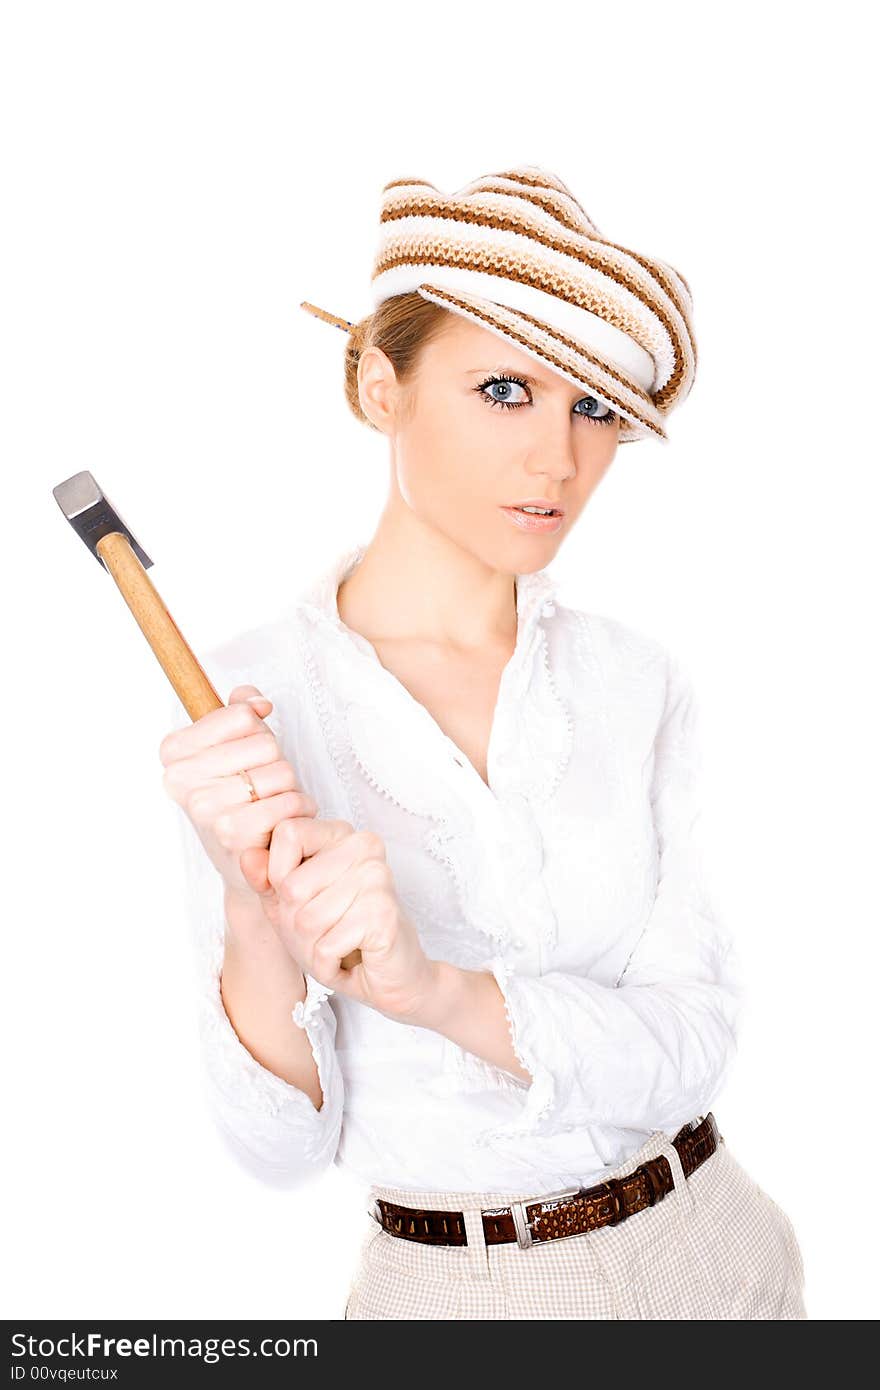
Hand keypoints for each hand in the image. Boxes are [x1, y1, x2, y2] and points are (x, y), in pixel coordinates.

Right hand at [159, 684, 317, 899]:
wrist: (244, 863)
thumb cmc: (241, 799)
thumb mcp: (237, 747)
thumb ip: (241, 711)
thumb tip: (257, 702)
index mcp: (174, 752)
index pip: (240, 715)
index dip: (256, 733)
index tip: (243, 757)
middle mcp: (180, 779)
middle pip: (265, 743)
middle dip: (275, 764)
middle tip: (260, 788)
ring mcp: (203, 807)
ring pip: (280, 771)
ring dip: (288, 789)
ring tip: (269, 805)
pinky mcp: (231, 833)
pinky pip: (288, 802)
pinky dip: (298, 809)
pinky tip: (281, 822)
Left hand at [240, 816, 438, 1022]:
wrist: (389, 974)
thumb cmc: (340, 935)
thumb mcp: (290, 905)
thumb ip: (266, 878)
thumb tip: (246, 856)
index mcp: (342, 834)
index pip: (287, 833)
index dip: (278, 874)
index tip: (301, 895)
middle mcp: (364, 846)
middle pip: (292, 886)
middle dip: (295, 923)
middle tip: (323, 931)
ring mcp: (377, 877)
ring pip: (307, 920)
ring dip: (312, 948)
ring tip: (337, 944)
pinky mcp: (384, 913)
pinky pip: (327, 945)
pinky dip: (328, 963)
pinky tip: (349, 958)